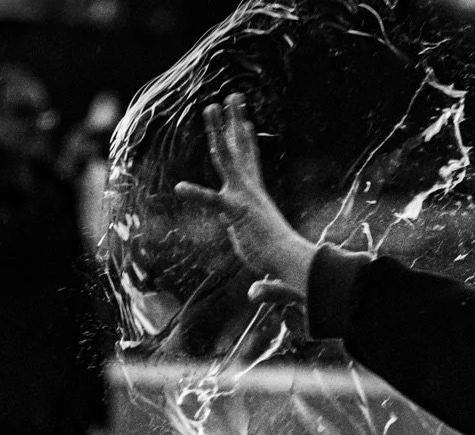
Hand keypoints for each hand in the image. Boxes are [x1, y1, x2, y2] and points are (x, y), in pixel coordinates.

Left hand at [173, 94, 317, 297]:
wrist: (295, 268)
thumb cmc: (287, 268)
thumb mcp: (268, 268)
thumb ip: (262, 283)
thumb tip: (255, 296)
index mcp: (259, 199)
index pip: (252, 163)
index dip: (245, 139)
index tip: (242, 119)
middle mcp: (252, 192)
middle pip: (240, 150)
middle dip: (233, 123)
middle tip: (229, 98)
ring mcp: (244, 199)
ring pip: (228, 159)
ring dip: (219, 132)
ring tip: (210, 107)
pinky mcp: (237, 213)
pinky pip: (213, 201)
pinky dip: (197, 195)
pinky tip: (180, 188)